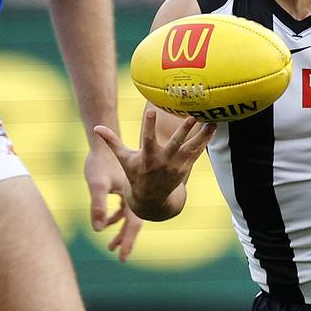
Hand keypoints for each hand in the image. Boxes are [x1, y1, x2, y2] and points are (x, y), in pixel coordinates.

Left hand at [84, 146, 142, 261]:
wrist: (102, 142)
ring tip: (110, 245)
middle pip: (132, 223)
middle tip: (121, 258)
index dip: (128, 242)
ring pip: (127, 216)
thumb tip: (98, 229)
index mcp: (132, 196)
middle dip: (126, 240)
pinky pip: (123, 208)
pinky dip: (116, 217)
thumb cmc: (100, 162)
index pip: (132, 225)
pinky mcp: (122, 186)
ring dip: (120, 230)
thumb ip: (98, 206)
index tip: (122, 258)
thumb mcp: (97, 185)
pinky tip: (107, 222)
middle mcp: (134, 194)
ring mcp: (129, 190)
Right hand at [95, 109, 214, 219]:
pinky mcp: (185, 167)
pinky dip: (206, 140)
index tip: (151, 110)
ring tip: (213, 120)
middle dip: (183, 131)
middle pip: (175, 144)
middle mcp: (163, 162)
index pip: (147, 139)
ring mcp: (176, 165)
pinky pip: (198, 152)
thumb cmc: (135, 174)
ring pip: (191, 147)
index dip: (148, 125)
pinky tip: (214, 126)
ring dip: (202, 134)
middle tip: (191, 116)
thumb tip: (96, 127)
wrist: (151, 200)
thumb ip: (111, 141)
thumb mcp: (123, 159)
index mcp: (147, 157)